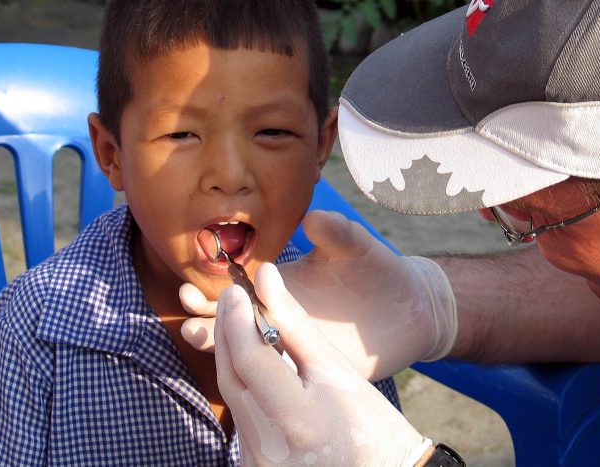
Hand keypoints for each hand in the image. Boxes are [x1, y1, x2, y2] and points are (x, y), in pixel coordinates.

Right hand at [181, 209, 457, 379]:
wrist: (410, 307)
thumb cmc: (377, 269)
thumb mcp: (356, 247)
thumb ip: (336, 232)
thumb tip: (313, 217)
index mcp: (279, 289)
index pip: (233, 293)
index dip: (207, 293)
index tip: (189, 289)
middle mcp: (278, 320)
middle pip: (230, 326)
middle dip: (204, 322)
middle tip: (189, 320)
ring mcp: (294, 349)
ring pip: (250, 356)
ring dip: (225, 350)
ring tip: (206, 342)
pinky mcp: (313, 374)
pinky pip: (282, 382)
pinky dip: (263, 380)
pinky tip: (250, 378)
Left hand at [215, 263, 432, 466]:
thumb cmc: (367, 417)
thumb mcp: (335, 366)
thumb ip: (295, 321)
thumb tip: (263, 277)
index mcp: (299, 421)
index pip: (250, 361)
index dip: (237, 319)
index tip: (235, 289)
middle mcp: (269, 450)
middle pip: (232, 377)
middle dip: (228, 331)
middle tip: (232, 295)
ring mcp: (256, 465)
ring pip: (231, 397)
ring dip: (233, 356)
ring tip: (242, 320)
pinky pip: (239, 416)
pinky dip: (243, 384)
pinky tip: (253, 362)